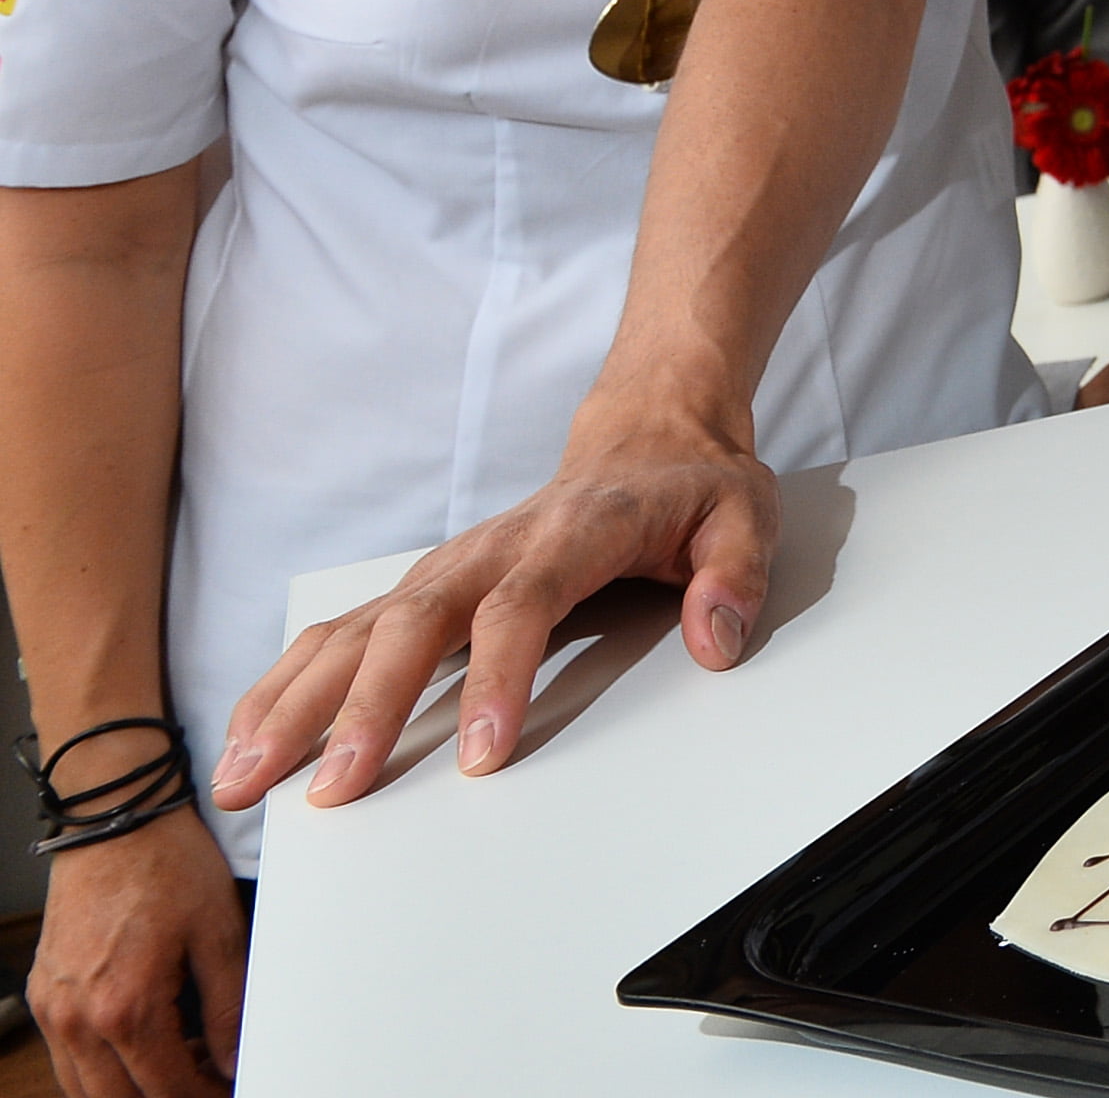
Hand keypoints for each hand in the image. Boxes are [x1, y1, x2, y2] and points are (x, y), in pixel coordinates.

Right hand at [28, 804, 247, 1097]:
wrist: (115, 819)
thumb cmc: (167, 864)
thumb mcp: (219, 933)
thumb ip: (229, 1007)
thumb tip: (233, 1060)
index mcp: (125, 1008)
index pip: (165, 1086)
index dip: (203, 1095)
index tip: (226, 1088)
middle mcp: (78, 1017)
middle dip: (166, 1096)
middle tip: (206, 1080)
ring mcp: (53, 1008)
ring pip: (84, 1086)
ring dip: (129, 1087)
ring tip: (180, 1062)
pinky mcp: (45, 992)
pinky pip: (67, 1054)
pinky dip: (101, 1065)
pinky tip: (143, 1042)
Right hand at [214, 403, 774, 808]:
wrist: (649, 430)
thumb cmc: (695, 485)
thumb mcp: (747, 515)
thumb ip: (736, 575)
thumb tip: (717, 639)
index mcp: (573, 534)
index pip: (521, 608)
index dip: (495, 680)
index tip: (478, 756)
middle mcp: (492, 548)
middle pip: (414, 624)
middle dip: (365, 710)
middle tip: (331, 791)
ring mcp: (448, 567)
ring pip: (357, 629)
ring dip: (296, 701)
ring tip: (247, 776)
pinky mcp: (423, 585)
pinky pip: (341, 631)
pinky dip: (289, 681)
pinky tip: (251, 734)